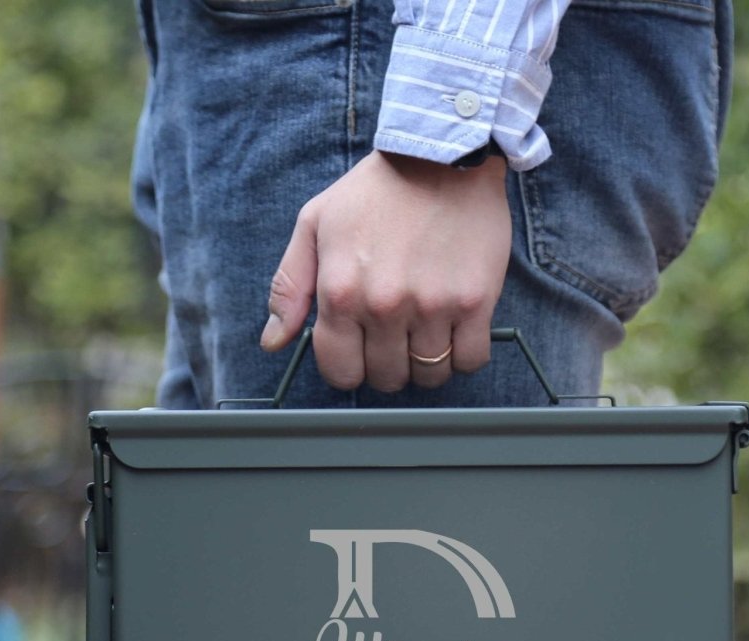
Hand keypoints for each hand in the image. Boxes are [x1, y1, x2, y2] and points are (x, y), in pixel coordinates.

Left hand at [260, 149, 510, 391]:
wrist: (443, 153)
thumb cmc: (376, 190)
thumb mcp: (315, 223)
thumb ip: (290, 286)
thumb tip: (273, 341)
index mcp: (341, 293)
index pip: (341, 373)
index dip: (350, 367)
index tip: (361, 349)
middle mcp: (385, 306)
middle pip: (387, 379)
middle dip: (389, 365)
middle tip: (396, 335)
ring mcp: (433, 306)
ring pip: (430, 376)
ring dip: (427, 363)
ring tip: (427, 331)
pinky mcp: (475, 301)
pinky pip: (471, 360)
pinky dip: (464, 354)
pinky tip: (456, 328)